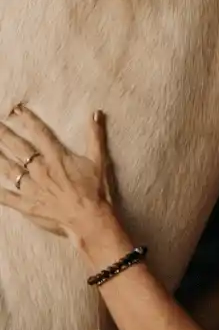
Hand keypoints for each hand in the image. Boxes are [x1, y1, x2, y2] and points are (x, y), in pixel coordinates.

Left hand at [0, 104, 117, 243]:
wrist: (89, 220)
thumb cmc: (96, 192)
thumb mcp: (99, 161)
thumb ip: (95, 136)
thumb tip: (96, 113)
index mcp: (56, 157)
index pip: (39, 133)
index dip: (27, 119)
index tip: (16, 109)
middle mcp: (40, 170)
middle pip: (18, 148)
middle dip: (4, 135)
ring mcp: (31, 188)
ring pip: (8, 170)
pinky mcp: (28, 205)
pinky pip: (7, 197)